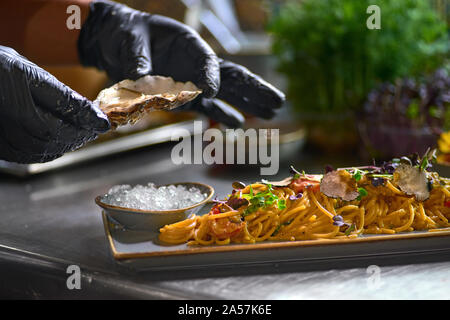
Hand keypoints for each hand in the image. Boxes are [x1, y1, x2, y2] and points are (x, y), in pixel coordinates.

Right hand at [0, 46, 109, 163]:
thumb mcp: (27, 70)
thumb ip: (56, 91)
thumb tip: (88, 110)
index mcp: (19, 82)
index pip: (63, 105)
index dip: (87, 117)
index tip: (104, 123)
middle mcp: (9, 109)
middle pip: (54, 132)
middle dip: (79, 134)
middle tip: (93, 131)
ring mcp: (2, 130)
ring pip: (43, 147)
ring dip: (66, 144)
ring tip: (80, 137)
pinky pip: (27, 155)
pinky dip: (48, 152)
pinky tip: (58, 145)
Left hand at [78, 0, 284, 127]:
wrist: (117, 41)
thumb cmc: (127, 33)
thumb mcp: (130, 38)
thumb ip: (137, 57)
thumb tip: (140, 76)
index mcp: (189, 45)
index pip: (207, 62)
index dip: (210, 76)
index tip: (210, 91)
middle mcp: (197, 65)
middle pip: (231, 77)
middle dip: (254, 90)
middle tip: (279, 101)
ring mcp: (193, 82)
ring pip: (227, 93)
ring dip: (248, 104)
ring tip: (271, 114)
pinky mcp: (184, 97)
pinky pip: (208, 107)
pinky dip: (222, 114)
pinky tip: (238, 124)